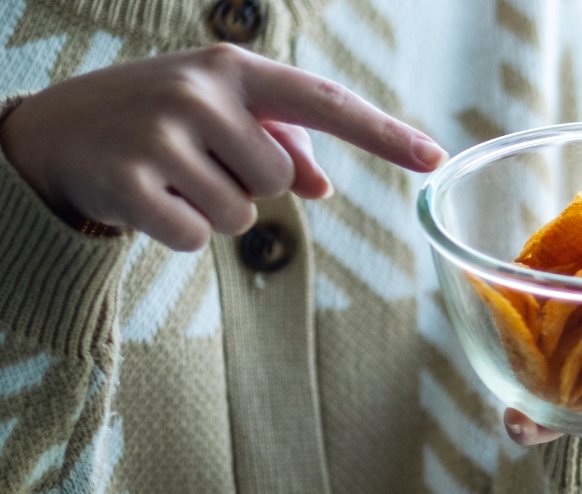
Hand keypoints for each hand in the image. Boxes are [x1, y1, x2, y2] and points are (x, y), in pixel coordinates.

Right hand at [0, 44, 442, 250]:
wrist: (48, 134)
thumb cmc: (155, 123)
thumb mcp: (216, 115)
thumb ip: (279, 142)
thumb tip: (321, 186)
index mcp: (232, 70)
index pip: (326, 103)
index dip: (385, 134)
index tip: (435, 159)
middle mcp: (199, 93)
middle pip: (277, 180)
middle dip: (246, 186)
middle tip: (192, 164)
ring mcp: (160, 135)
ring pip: (242, 214)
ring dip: (212, 211)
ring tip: (167, 179)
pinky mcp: (128, 181)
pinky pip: (198, 238)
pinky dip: (180, 234)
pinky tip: (144, 201)